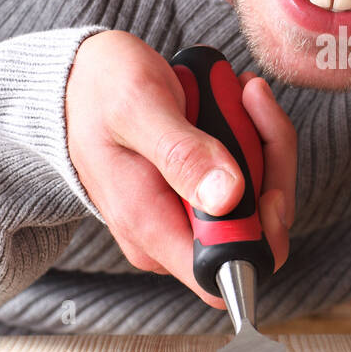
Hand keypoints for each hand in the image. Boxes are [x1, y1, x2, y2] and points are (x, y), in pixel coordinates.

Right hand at [65, 30, 295, 307]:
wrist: (80, 76)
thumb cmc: (100, 89)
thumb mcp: (137, 109)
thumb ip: (181, 154)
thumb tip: (228, 199)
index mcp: (150, 227)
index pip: (228, 275)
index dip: (263, 234)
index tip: (265, 171)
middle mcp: (171, 234)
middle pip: (258, 233)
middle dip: (270, 162)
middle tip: (249, 100)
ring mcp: (188, 215)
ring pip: (263, 201)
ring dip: (265, 140)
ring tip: (240, 91)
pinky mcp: (201, 194)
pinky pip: (252, 180)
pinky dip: (256, 137)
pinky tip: (237, 100)